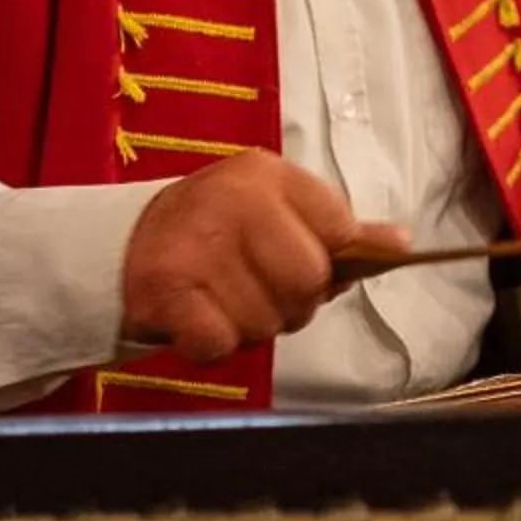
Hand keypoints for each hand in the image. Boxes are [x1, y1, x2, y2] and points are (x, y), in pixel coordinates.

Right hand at [118, 152, 402, 362]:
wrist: (120, 246)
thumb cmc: (213, 233)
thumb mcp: (274, 211)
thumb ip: (336, 229)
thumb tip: (399, 243)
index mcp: (266, 174)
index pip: (340, 230)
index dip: (327, 261)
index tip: (293, 260)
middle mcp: (233, 200)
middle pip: (309, 281)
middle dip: (291, 302)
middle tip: (257, 291)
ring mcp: (197, 245)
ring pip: (267, 321)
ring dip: (250, 326)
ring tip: (221, 300)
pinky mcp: (165, 291)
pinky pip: (221, 344)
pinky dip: (214, 345)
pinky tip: (198, 320)